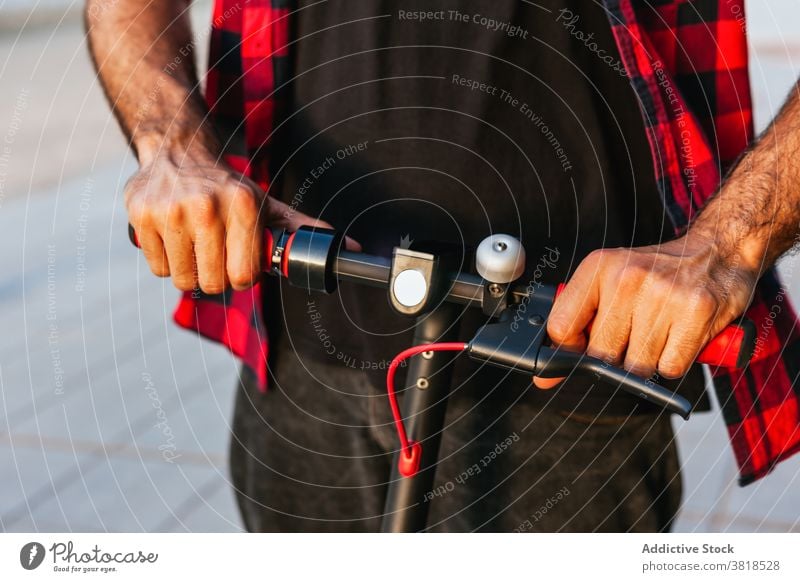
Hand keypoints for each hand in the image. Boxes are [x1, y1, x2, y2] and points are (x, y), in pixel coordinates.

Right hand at [126, 142, 357, 293]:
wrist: (178, 150)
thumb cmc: (228, 187)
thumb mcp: (266, 204)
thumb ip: (301, 229)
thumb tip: (348, 249)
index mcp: (242, 206)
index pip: (243, 277)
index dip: (243, 278)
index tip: (239, 266)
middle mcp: (205, 208)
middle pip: (212, 284)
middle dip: (217, 277)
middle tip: (216, 257)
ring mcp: (169, 212)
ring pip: (183, 280)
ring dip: (191, 273)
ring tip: (196, 247)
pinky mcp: (140, 217)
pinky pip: (157, 268)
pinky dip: (167, 262)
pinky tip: (174, 238)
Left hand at [533, 232, 756, 387]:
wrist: (718, 249)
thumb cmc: (659, 271)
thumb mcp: (611, 279)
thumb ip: (577, 322)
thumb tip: (545, 376)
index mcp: (599, 267)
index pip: (561, 326)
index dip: (568, 349)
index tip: (580, 350)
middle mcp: (628, 279)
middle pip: (601, 353)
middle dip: (615, 357)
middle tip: (632, 337)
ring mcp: (663, 296)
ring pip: (636, 365)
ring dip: (647, 361)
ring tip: (658, 333)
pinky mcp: (696, 313)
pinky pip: (669, 368)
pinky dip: (672, 362)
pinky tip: (677, 338)